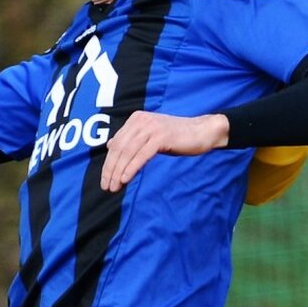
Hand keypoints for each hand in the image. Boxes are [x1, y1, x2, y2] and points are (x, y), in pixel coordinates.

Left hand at [100, 111, 229, 191]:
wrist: (202, 131)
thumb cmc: (177, 136)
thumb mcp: (150, 136)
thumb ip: (132, 139)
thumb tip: (110, 145)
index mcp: (136, 119)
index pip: (116, 143)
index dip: (108, 163)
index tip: (105, 180)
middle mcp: (141, 121)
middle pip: (119, 148)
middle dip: (110, 169)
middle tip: (106, 186)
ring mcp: (151, 127)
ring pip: (128, 152)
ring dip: (118, 172)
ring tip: (114, 187)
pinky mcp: (161, 136)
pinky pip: (141, 155)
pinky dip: (131, 168)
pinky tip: (125, 179)